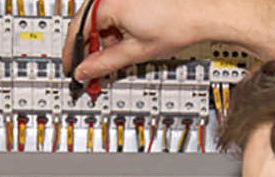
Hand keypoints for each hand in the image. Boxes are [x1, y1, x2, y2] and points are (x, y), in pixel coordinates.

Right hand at [62, 0, 274, 82]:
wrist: (203, 13)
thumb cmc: (177, 24)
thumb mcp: (135, 52)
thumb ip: (105, 64)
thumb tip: (84, 72)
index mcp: (107, 5)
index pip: (76, 30)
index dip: (71, 53)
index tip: (71, 68)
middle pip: (87, 25)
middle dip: (90, 50)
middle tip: (92, 71)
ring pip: (101, 21)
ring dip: (105, 42)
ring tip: (116, 60)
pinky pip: (114, 15)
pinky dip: (116, 32)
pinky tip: (126, 46)